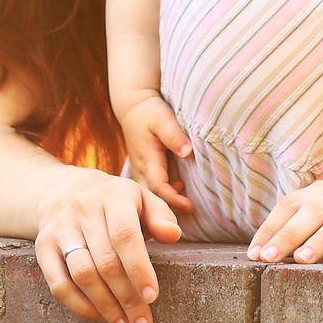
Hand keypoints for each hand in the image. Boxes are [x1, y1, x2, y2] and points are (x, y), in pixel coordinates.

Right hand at [34, 167, 182, 322]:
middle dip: (127, 298)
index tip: (152, 296)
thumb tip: (172, 235)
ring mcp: (60, 226)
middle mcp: (83, 208)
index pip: (124, 235)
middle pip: (105, 260)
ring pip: (82, 274)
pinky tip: (99, 316)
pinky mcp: (43, 244)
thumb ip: (160, 216)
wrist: (66, 190)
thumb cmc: (115, 202)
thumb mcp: (141, 199)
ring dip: (105, 306)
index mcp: (112, 195)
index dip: (138, 268)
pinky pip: (58, 282)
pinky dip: (79, 305)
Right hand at [116, 93, 194, 216]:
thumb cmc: (149, 112)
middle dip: (166, 212)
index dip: (173, 199)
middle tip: (188, 215)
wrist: (132, 107)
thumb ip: (174, 136)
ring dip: (162, 207)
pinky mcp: (140, 172)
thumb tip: (188, 153)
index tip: (190, 206)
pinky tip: (176, 195)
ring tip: (185, 207)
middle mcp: (140, 170)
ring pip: (146, 199)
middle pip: (150, 200)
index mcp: (146, 160)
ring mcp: (138, 173)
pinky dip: (159, 200)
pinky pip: (147, 193)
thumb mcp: (162, 119)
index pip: (159, 187)